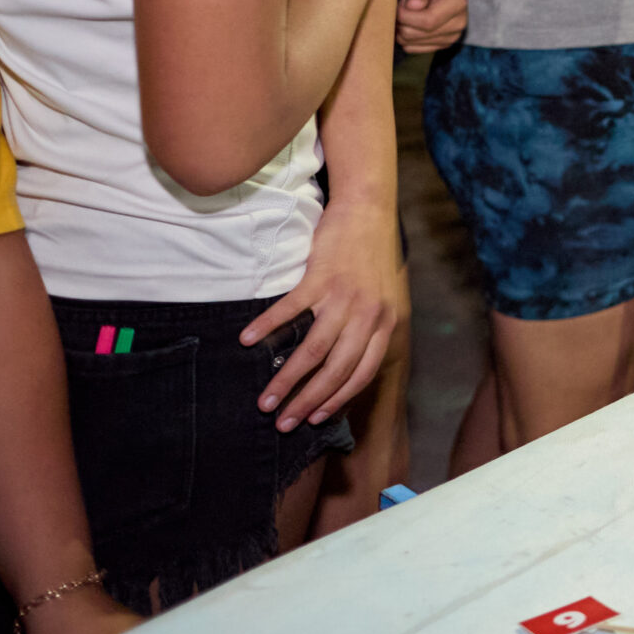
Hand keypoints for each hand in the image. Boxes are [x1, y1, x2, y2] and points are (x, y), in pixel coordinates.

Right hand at [241, 200, 404, 431]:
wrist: (369, 210)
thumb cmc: (371, 257)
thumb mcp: (383, 296)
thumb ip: (369, 328)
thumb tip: (346, 362)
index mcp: (386, 322)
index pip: (362, 373)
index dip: (338, 399)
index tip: (316, 419)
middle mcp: (368, 314)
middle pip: (336, 370)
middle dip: (308, 402)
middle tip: (283, 423)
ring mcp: (344, 297)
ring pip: (312, 350)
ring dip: (286, 379)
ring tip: (265, 400)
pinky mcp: (321, 277)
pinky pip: (290, 310)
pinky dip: (266, 327)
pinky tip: (247, 342)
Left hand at [396, 0, 467, 53]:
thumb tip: (413, 6)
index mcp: (457, 4)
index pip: (427, 21)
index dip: (405, 14)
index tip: (401, 0)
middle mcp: (459, 24)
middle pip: (416, 34)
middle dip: (401, 19)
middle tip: (405, 2)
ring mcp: (452, 36)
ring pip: (411, 43)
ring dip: (402, 27)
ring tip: (410, 10)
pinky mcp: (442, 44)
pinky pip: (413, 49)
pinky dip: (406, 36)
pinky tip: (412, 21)